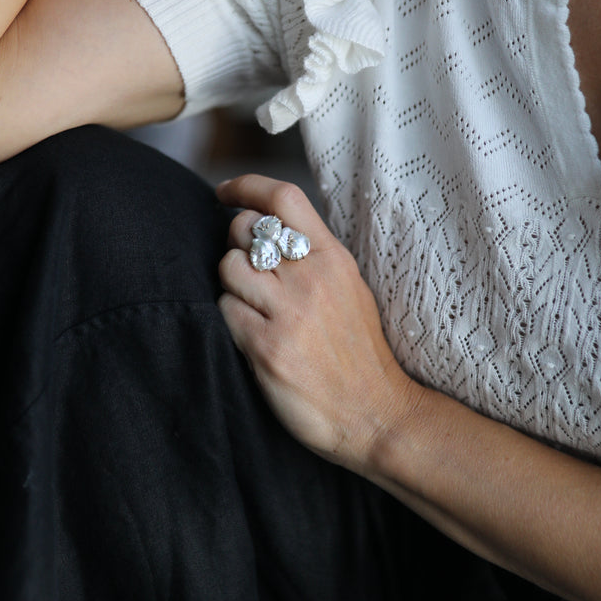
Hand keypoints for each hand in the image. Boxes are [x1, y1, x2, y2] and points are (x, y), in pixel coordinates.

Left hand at [216, 174, 421, 471]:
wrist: (377, 414)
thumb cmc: (358, 353)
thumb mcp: (349, 288)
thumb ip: (313, 256)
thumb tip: (265, 224)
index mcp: (333, 258)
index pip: (283, 198)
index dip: (245, 186)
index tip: (223, 193)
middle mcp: (311, 278)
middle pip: (245, 229)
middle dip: (236, 245)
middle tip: (249, 273)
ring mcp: (289, 312)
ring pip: (228, 267)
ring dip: (231, 285)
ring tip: (253, 308)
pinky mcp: (267, 347)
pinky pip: (225, 310)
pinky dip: (230, 319)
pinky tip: (251, 335)